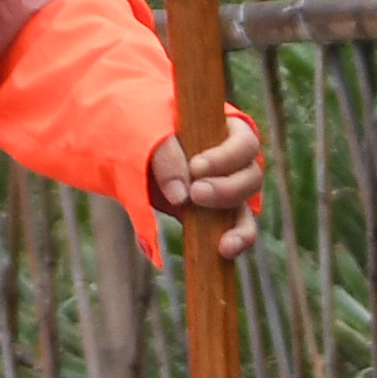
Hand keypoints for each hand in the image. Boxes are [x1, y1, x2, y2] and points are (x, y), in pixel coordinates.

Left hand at [148, 110, 266, 259]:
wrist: (126, 141)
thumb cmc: (143, 124)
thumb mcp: (149, 128)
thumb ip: (165, 154)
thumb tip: (181, 197)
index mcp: (228, 132)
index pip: (243, 144)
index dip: (226, 158)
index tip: (196, 167)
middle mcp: (234, 164)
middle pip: (250, 179)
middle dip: (228, 190)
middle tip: (196, 195)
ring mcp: (225, 191)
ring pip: (246, 210)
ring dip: (238, 227)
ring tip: (223, 244)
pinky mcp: (213, 216)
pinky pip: (230, 232)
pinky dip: (230, 243)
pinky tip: (222, 253)